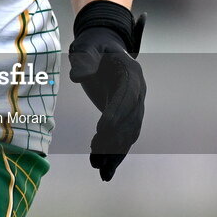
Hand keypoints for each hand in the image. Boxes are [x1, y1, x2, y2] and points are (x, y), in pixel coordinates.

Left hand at [68, 0, 145, 180]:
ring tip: (99, 169)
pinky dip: (115, 155)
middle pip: (131, 118)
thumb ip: (84, 58)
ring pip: (128, 134)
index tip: (102, 129)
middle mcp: (138, 91)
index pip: (127, 95)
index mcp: (131, 72)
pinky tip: (103, 171)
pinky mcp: (126, 117)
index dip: (116, 112)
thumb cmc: (93, 46)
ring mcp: (135, 105)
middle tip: (95, 152)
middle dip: (114, 137)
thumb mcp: (86, 46)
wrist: (102, 49)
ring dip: (115, 152)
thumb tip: (77, 76)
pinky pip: (123, 138)